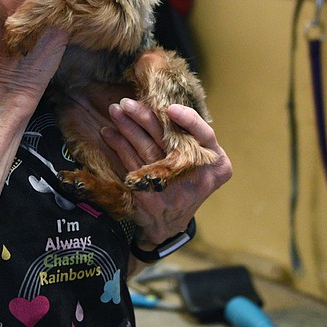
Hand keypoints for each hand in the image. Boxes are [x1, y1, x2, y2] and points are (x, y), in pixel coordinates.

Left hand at [103, 98, 231, 247]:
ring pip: (147, 149)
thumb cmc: (187, 182)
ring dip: (127, 128)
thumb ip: (193, 139)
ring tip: (115, 112)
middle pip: (169, 140)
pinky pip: (131, 165)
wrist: (169, 224)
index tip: (169, 107)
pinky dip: (119, 146)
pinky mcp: (150, 197)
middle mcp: (198, 177)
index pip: (205, 135)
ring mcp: (173, 189)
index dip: (188, 120)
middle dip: (145, 117)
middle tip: (127, 102)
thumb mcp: (203, 164)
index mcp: (217, 164)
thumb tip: (162, 103)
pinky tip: (109, 133)